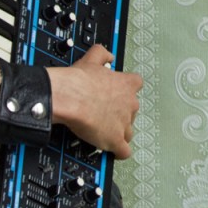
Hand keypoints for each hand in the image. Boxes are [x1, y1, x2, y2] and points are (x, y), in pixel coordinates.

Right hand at [47, 43, 141, 157]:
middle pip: (132, 112)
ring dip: (119, 133)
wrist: (71, 98)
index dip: (126, 91)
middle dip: (121, 114)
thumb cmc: (79, 82)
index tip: (117, 94)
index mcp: (127, 84)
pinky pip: (124, 152)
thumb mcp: (91, 59)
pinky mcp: (116, 140)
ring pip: (129, 132)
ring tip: (106, 133)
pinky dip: (119, 153)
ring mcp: (124, 124)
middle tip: (106, 114)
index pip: (136, 86)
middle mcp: (130, 104)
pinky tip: (113, 152)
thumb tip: (107, 55)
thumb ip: (102, 54)